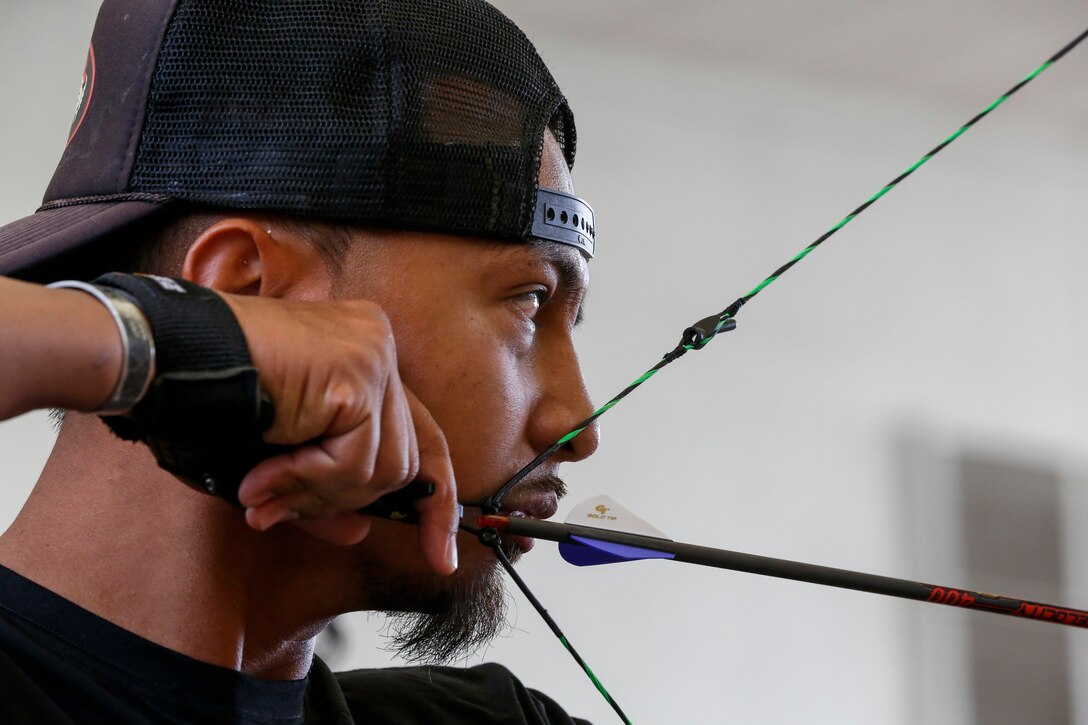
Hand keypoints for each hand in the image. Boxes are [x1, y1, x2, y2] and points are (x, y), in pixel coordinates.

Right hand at [221, 294, 458, 574]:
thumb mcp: (273, 461)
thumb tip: (361, 532)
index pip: (421, 435)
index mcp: (362, 353)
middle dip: (342, 502)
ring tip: (261, 490)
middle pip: (402, 461)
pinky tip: (261, 474)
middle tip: (276, 511)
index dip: (434, 502)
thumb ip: (321, 492)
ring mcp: (373, 352)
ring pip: (385, 468)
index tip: (441, 557)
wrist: (159, 358)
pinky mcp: (358, 370)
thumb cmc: (203, 401)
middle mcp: (377, 343)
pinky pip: (355, 460)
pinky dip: (308, 481)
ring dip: (319, 494)